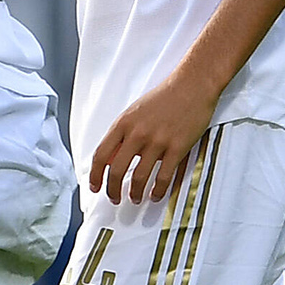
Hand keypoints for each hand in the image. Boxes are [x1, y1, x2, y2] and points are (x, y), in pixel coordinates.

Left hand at [89, 68, 219, 203]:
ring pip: (139, 177)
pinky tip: (155, 195)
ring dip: (134, 193)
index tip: (94, 185)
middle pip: (116, 170)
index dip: (95, 174)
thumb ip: (122, 134)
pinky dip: (158, 191)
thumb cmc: (163, 97)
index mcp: (123, 123)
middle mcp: (137, 133)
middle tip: (114, 197)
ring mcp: (157, 141)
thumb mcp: (134, 111)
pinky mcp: (177, 147)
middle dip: (112, 189)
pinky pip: (163, 177)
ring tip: (135, 198)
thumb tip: (111, 157)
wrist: (190, 86)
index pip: (101, 154)